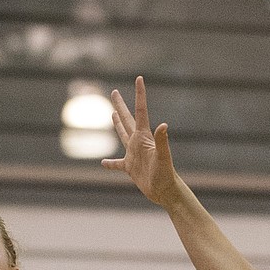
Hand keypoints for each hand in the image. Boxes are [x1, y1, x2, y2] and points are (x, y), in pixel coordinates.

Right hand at [101, 76, 179, 207]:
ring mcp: (133, 154)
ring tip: (112, 114)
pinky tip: (103, 163)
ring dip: (117, 125)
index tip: (139, 78)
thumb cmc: (166, 175)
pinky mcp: (130, 168)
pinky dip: (110, 164)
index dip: (140, 94)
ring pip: (122, 135)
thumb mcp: (163, 157)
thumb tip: (164, 125)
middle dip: (120, 105)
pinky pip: (117, 164)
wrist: (165, 191)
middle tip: (114, 92)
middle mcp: (138, 142)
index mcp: (144, 137)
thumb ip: (162, 141)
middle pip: (127, 119)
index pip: (141, 111)